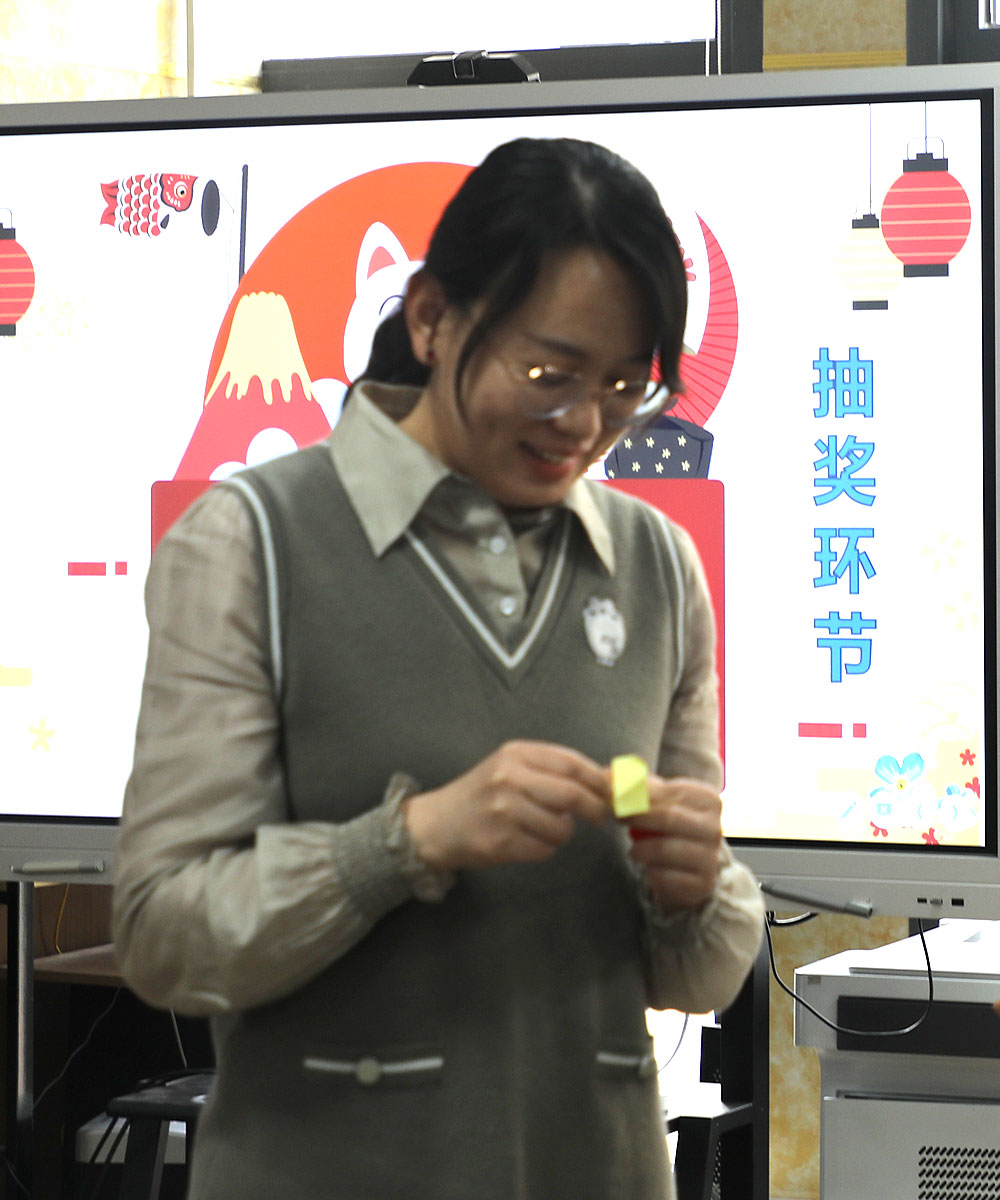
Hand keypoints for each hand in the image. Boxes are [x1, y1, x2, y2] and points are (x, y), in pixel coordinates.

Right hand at [404, 740, 610, 870]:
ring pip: (561, 827)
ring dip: (564, 833)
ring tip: (546, 828)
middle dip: (596, 809)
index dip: (599, 780)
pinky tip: (527, 840)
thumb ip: (554, 770)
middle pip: (573, 794)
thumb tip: (608, 778)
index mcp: (515, 754)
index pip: (572, 763)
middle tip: (601, 817)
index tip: (615, 793)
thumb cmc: (482, 794)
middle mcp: (509, 778)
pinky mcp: (500, 842)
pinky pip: (545, 849)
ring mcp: (503, 811)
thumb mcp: (512, 768)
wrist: (436, 823)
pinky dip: (545, 848)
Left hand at [626, 776, 722, 913]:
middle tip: (618, 819)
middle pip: (669, 817)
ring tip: (634, 850)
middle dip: (637, 818)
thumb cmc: (668, 825)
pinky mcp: (703, 884)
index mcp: (708, 800)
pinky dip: (650, 874)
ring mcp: (711, 857)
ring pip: (664, 849)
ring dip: (640, 850)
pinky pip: (666, 878)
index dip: (637, 795)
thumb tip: (610, 776)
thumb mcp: (657, 801)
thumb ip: (634, 786)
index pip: (667, 792)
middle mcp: (715, 828)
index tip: (615, 800)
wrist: (689, 867)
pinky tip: (649, 870)